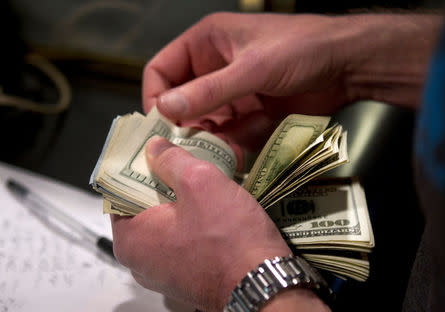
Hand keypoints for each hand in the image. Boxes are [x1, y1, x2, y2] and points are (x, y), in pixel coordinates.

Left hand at [110, 136, 292, 310]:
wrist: (263, 284)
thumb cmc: (228, 236)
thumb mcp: (199, 182)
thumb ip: (171, 160)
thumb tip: (154, 147)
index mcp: (131, 239)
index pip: (121, 191)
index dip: (139, 165)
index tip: (158, 149)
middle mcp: (140, 260)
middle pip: (144, 207)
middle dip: (165, 181)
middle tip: (185, 160)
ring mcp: (163, 271)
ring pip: (166, 222)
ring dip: (183, 200)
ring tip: (203, 180)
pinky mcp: (186, 276)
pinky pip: (182, 238)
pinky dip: (193, 221)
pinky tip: (213, 206)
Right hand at [142, 13, 441, 168]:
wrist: (346, 64)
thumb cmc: (300, 50)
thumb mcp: (252, 68)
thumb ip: (209, 91)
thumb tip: (165, 109)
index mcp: (206, 43)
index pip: (162, 69)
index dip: (155, 97)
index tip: (159, 128)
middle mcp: (213, 67)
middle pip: (181, 99)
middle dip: (182, 124)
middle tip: (182, 151)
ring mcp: (232, 91)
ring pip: (204, 120)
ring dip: (206, 138)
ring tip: (208, 156)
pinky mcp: (249, 110)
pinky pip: (228, 130)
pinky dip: (227, 143)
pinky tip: (230, 155)